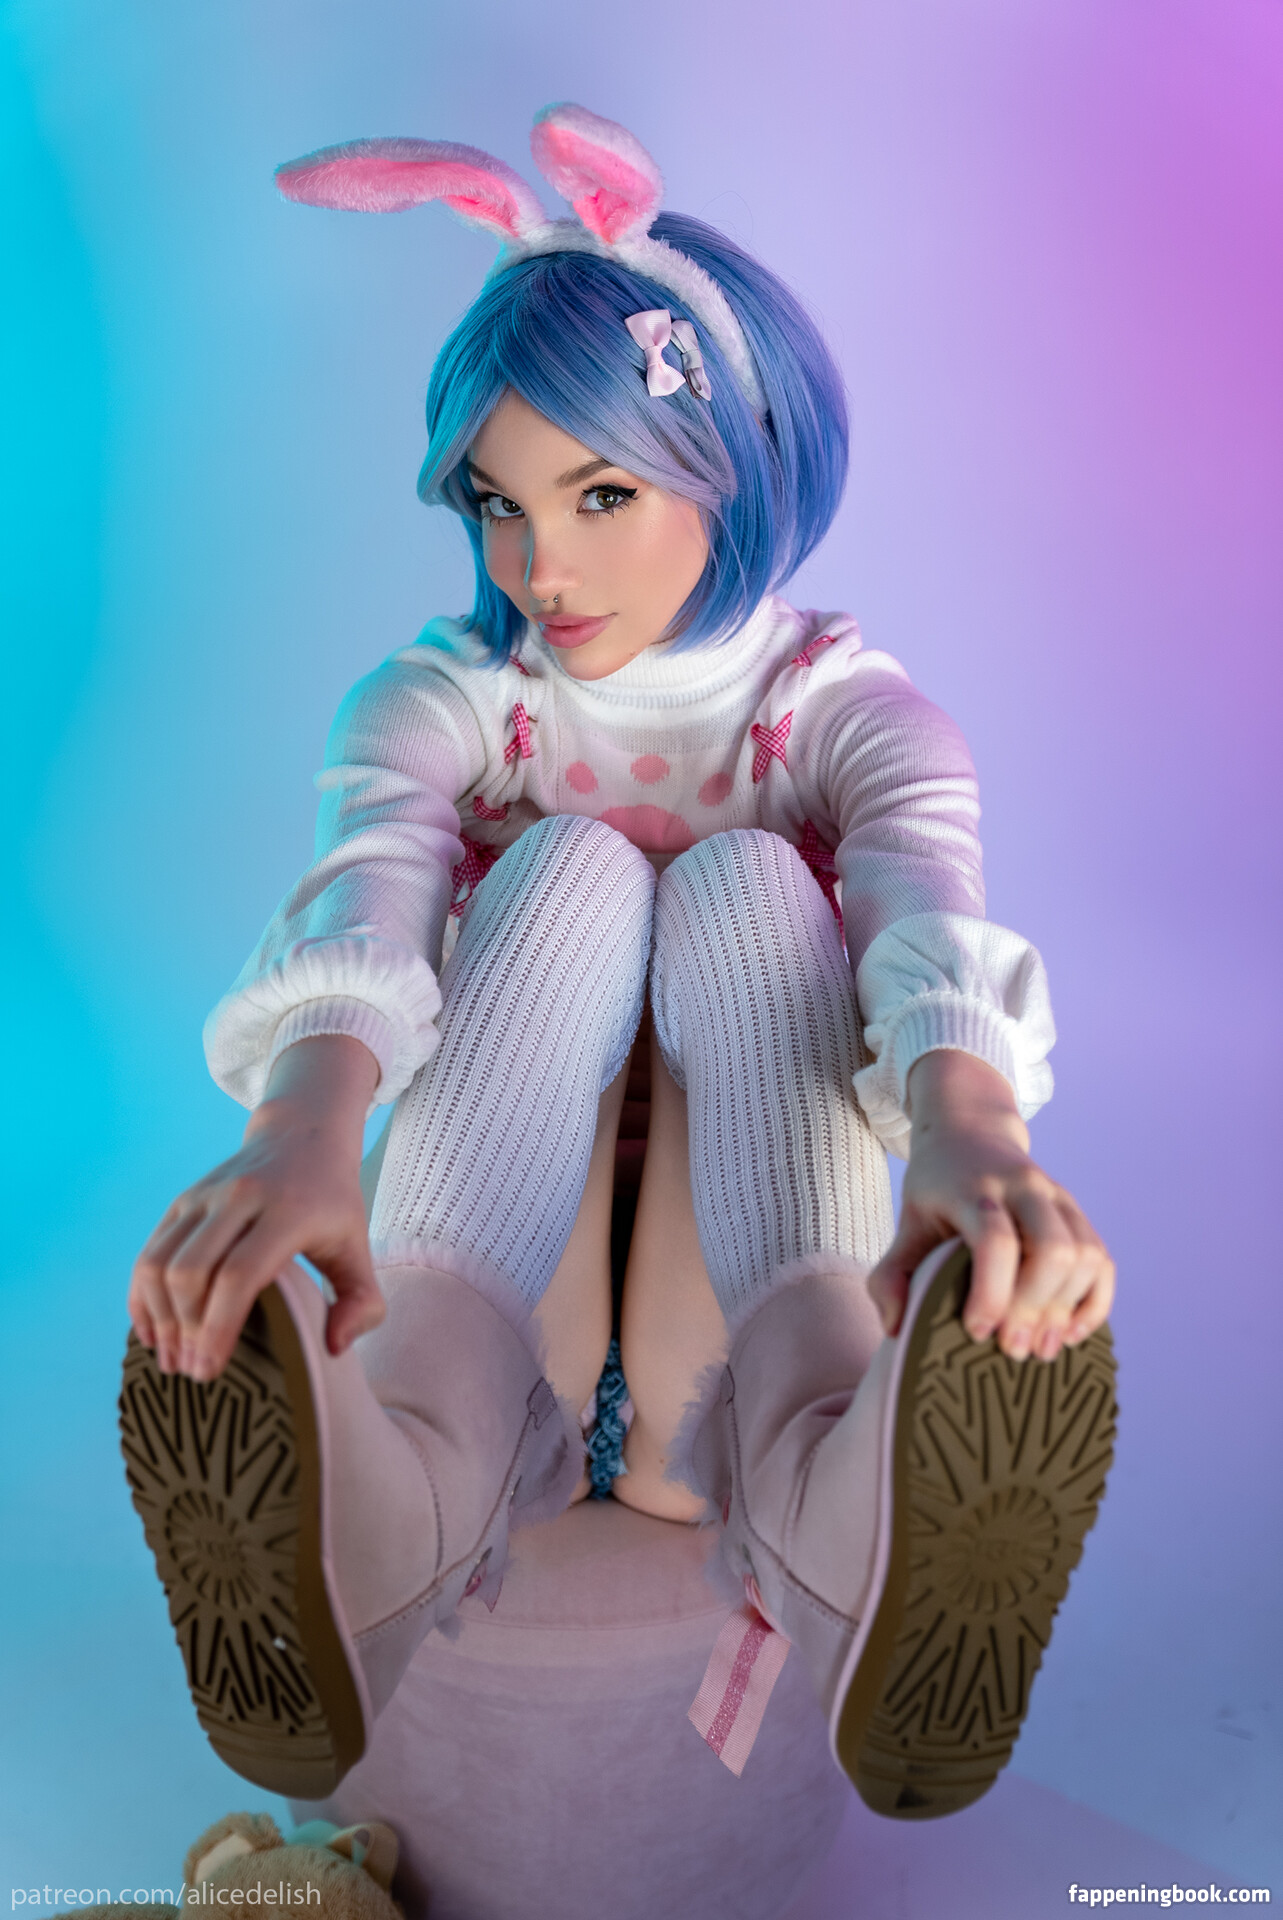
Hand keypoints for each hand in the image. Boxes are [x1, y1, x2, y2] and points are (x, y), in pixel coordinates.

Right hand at [128, 1035, 385, 1379]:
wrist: (302, 1133)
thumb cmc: (332, 1202)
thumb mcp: (359, 1246)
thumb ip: (362, 1302)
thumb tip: (332, 1349)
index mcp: (288, 1211)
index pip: (240, 1275)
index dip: (219, 1328)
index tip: (210, 1370)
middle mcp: (240, 1197)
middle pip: (191, 1272)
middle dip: (184, 1331)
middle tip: (191, 1373)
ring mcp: (205, 1196)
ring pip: (160, 1262)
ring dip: (158, 1316)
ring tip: (170, 1358)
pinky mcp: (183, 1200)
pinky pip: (150, 1252)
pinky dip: (143, 1295)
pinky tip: (153, 1330)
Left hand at [867, 1050, 1114, 1361]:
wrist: (971, 1134)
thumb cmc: (937, 1188)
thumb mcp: (907, 1221)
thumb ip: (891, 1274)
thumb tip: (894, 1328)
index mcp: (975, 1189)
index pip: (995, 1241)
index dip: (991, 1293)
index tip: (977, 1331)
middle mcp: (1023, 1187)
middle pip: (1052, 1248)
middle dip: (1036, 1307)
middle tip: (1013, 1349)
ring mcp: (1057, 1197)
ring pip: (1084, 1254)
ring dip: (1067, 1308)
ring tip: (1041, 1349)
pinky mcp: (1077, 1212)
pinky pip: (1102, 1259)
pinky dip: (1094, 1300)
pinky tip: (1070, 1332)